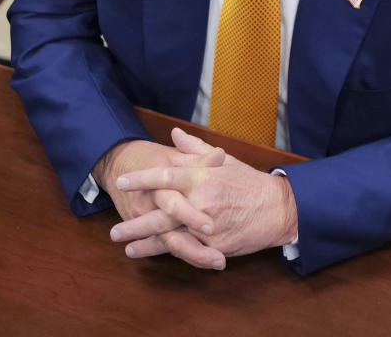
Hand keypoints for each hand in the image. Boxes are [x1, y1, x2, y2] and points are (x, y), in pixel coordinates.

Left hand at [111, 128, 298, 267]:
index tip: (124, 182)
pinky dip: (169, 255)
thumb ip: (195, 148)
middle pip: (162, 212)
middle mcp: (201, 201)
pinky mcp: (215, 245)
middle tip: (113, 230)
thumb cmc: (248, 182)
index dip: (143, 179)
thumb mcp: (224, 160)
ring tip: (126, 248)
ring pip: (171, 237)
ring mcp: (207, 226)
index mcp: (202, 177)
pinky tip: (153, 257)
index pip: (166, 175)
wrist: (277, 208)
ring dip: (147, 244)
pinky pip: (188, 251)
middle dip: (136, 222)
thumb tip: (174, 133)